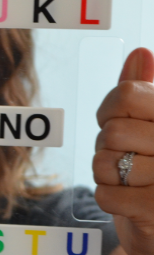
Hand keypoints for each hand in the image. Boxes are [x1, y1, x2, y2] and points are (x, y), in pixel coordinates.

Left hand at [94, 48, 153, 254]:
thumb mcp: (151, 128)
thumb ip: (145, 93)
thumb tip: (141, 53)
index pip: (128, 94)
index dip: (110, 110)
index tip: (120, 123)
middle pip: (113, 131)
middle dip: (108, 147)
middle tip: (129, 159)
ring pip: (106, 162)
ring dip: (107, 174)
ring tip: (132, 181)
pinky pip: (106, 193)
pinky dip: (109, 198)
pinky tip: (129, 201)